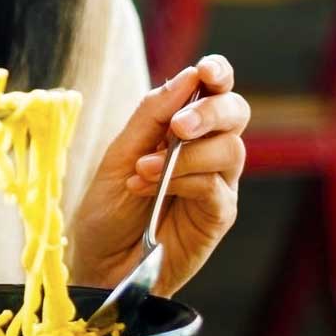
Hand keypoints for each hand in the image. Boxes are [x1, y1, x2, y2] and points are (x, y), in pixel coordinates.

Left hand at [71, 55, 249, 295]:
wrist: (99, 263)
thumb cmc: (107, 210)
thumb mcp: (119, 155)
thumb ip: (151, 117)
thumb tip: (187, 76)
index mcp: (182, 130)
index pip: (214, 91)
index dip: (218, 74)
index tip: (207, 72)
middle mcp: (206, 152)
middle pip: (235, 113)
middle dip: (210, 111)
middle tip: (179, 126)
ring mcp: (216, 184)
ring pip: (230, 150)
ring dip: (186, 155)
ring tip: (143, 171)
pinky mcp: (218, 216)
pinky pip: (216, 187)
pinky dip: (184, 181)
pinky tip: (150, 188)